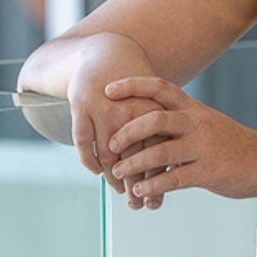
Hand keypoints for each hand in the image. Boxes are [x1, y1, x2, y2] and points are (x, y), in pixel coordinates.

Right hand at [64, 34, 167, 208]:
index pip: (158, 150)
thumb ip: (163, 131)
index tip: (158, 199)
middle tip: (139, 205)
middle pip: (134, 155)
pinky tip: (96, 172)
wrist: (109, 51)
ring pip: (108, 153)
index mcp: (153, 107)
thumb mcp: (155, 102)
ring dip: (113, 178)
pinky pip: (83, 139)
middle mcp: (130, 109)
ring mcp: (104, 107)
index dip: (158, 176)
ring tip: (120, 193)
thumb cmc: (137, 84)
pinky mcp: (81, 104)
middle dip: (137, 183)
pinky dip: (89, 159)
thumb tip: (175, 165)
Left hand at [105, 76, 256, 201]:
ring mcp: (203, 147)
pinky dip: (152, 186)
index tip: (109, 90)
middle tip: (112, 144)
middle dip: (127, 131)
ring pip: (160, 152)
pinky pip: (173, 179)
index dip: (134, 86)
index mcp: (195, 109)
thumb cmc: (232, 144)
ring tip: (119, 172)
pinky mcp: (208, 171)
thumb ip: (180, 121)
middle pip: (156, 118)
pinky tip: (141, 191)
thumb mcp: (207, 123)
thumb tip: (145, 122)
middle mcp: (197, 123)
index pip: (161, 88)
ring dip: (134, 164)